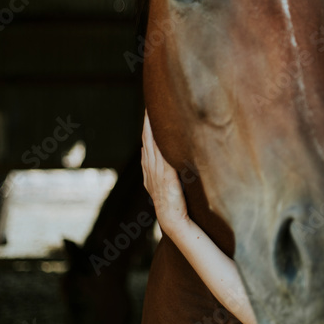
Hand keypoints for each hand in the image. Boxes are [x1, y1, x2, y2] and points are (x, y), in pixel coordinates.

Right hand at [141, 110, 188, 234]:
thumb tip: (174, 153)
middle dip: (148, 121)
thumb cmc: (176, 203)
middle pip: (147, 138)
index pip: (148, 141)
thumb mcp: (169, 183)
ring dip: (151, 127)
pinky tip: (162, 130)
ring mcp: (156, 172)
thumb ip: (169, 168)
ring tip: (151, 110)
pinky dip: (160, 141)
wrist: (174, 221)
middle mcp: (150, 168)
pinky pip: (162, 154)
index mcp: (150, 168)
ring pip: (152, 143)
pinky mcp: (165, 176)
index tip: (149, 109)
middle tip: (149, 102)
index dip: (147, 125)